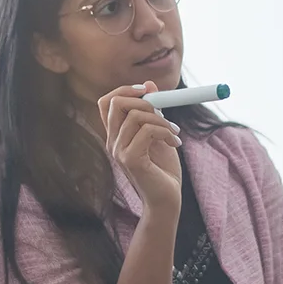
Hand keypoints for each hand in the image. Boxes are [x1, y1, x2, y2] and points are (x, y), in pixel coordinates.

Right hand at [100, 83, 181, 214]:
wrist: (167, 199)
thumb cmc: (163, 170)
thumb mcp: (160, 133)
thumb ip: (153, 111)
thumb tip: (150, 84)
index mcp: (116, 134)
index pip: (106, 102)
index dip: (124, 90)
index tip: (147, 90)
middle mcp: (112, 141)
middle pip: (115, 103)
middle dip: (144, 99)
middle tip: (163, 112)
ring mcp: (118, 151)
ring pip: (136, 116)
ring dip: (162, 119)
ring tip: (175, 132)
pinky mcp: (130, 159)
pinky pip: (147, 130)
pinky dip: (166, 131)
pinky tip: (176, 142)